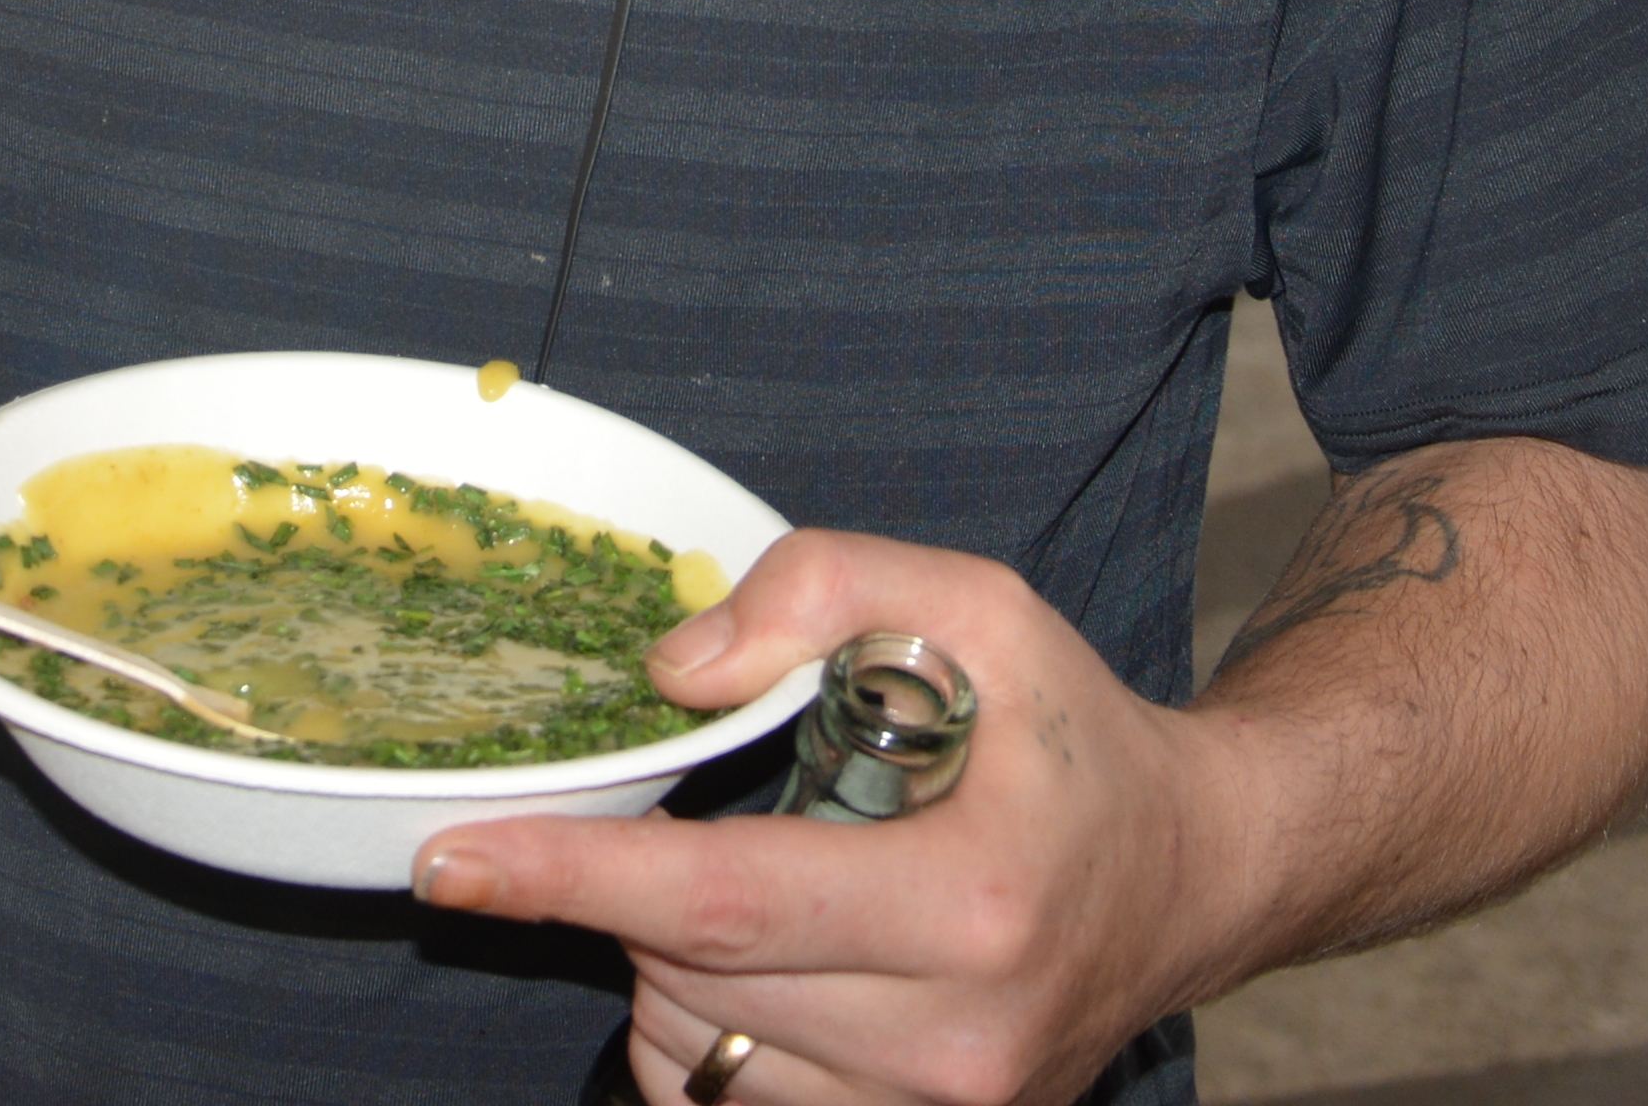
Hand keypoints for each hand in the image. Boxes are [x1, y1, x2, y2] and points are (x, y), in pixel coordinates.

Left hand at [415, 533, 1245, 1105]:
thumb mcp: (976, 606)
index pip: (717, 904)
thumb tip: (671, 672)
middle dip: (641, 892)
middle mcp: (952, 1040)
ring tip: (768, 888)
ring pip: (692, 1056)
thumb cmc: (1073, 738)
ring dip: (672, 966)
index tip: (451, 857)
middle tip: (703, 815)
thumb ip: (822, 591)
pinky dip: (708, 1031)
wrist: (1195, 877)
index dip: (569, 878)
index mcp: (966, 904)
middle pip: (688, 979)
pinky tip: (776, 964)